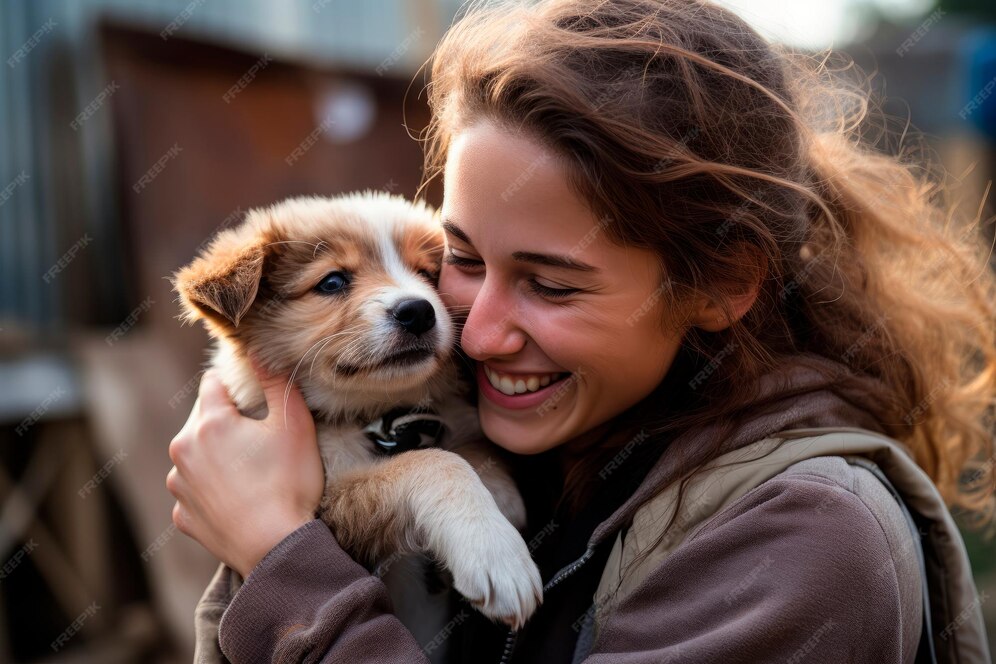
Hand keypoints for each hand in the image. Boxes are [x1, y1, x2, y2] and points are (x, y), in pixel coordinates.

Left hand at [166, 362, 323, 576]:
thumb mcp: (294, 424)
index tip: (256, 397)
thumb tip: (256, 351)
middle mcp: (183, 450)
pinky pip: (196, 491)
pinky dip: (213, 489)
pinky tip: (240, 497)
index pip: (213, 382)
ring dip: (217, 455)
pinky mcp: (183, 515)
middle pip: (202, 418)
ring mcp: (180, 486)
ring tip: (251, 471)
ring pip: (196, 455)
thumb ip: (275, 382)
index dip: (236, 384)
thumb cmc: (288, 483)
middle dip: (227, 421)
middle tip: (261, 439)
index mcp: (209, 422)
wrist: (275, 548)